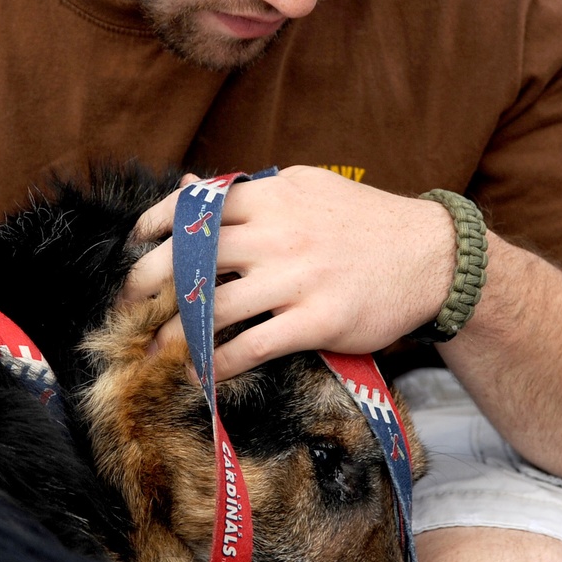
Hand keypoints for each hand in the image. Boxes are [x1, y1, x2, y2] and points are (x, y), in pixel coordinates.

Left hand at [121, 166, 454, 379]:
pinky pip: (253, 345)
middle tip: (128, 303)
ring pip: (215, 306)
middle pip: (192, 256)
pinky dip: (219, 362)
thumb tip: (185, 188)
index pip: (197, 204)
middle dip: (147, 281)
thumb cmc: (363, 222)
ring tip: (156, 347)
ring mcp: (298, 278)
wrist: (433, 256)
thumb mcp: (306, 189)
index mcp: (273, 197)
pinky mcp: (318, 320)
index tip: (135, 242)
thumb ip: (247, 193)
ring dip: (176, 332)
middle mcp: (279, 233)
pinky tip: (202, 374)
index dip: (156, 223)